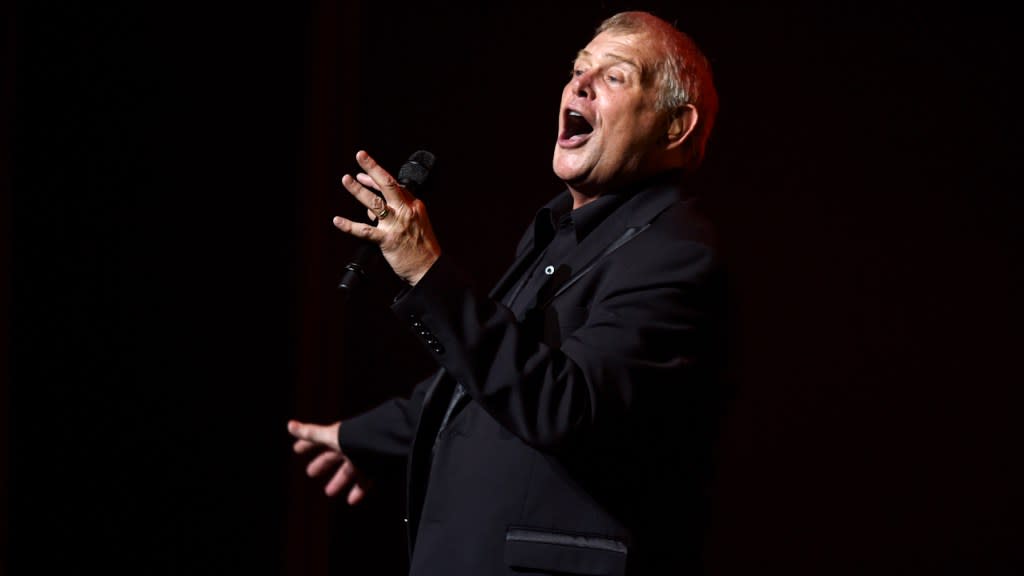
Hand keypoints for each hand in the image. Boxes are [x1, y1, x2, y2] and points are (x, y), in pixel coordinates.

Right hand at [287, 419, 370, 503]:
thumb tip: (289, 425)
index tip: (297, 450)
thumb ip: (311, 433)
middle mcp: (352, 444)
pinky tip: (351, 501)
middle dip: (323, 464)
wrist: (388, 440)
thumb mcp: (332, 436)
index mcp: (341, 435)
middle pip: (334, 455)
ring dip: (339, 480)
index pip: (320, 439)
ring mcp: (364, 455)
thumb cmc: (358, 436)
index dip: (308, 444)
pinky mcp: (376, 466)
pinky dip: (358, 490)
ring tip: (328, 492)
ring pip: (349, 470)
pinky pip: (366, 480)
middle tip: (310, 473)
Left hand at [333, 150, 440, 284]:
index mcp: (414, 205)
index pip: (394, 185)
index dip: (376, 176)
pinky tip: (338, 221)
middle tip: (360, 155)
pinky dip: (349, 226)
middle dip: (373, 168)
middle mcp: (405, 212)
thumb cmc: (422, 247)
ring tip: (346, 179)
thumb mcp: (416, 222)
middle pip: (388, 185)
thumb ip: (398, 212)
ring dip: (358, 190)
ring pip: (375, 203)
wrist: (429, 268)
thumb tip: (371, 207)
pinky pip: (365, 231)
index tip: (362, 172)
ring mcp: (396, 225)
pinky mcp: (387, 241)